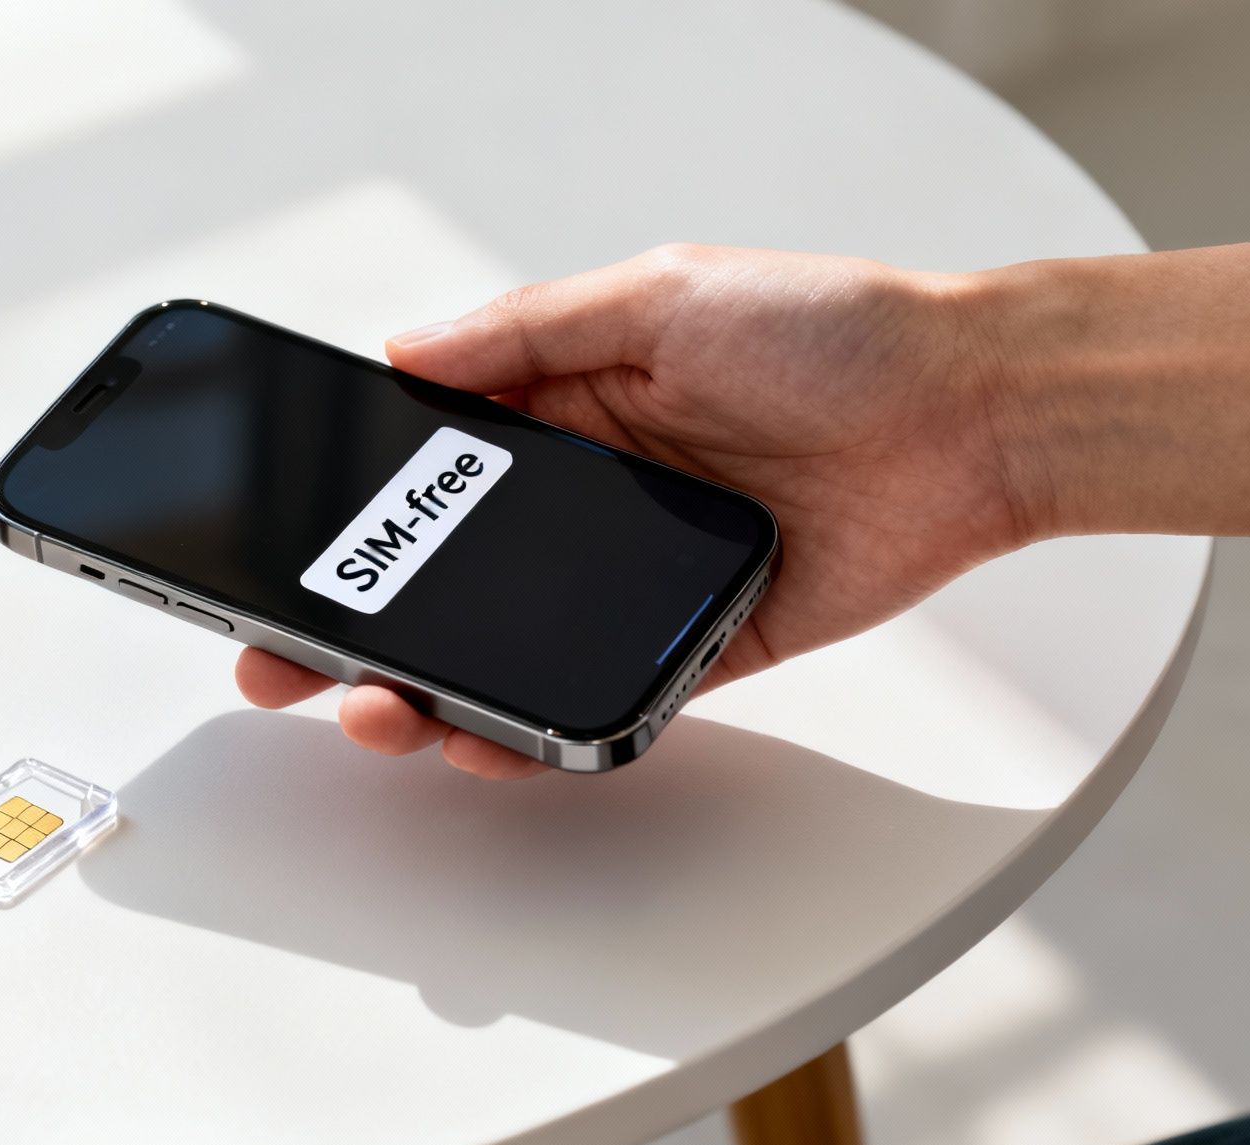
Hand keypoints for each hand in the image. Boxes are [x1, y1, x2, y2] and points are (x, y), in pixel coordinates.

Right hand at [236, 245, 1028, 778]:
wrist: (973, 410)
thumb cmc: (831, 330)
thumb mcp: (659, 294)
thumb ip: (527, 333)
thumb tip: (406, 350)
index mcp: (564, 414)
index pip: (424, 479)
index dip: (347, 523)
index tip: (276, 556)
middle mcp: (587, 506)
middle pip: (441, 583)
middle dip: (351, 631)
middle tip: (281, 662)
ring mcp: (635, 585)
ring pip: (507, 659)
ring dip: (431, 695)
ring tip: (377, 710)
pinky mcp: (699, 648)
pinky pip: (605, 703)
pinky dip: (543, 736)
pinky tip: (488, 744)